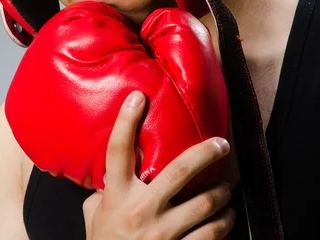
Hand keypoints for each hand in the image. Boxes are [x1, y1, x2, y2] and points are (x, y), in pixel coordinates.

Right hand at [83, 91, 234, 239]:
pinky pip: (210, 238)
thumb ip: (102, 192)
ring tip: (229, 189)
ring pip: (205, 206)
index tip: (138, 96)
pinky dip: (223, 228)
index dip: (126, 120)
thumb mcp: (94, 216)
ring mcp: (161, 235)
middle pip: (179, 172)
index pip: (118, 150)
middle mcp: (140, 211)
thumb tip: (108, 171)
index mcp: (116, 196)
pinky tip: (227, 222)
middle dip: (206, 153)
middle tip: (222, 144)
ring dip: (223, 196)